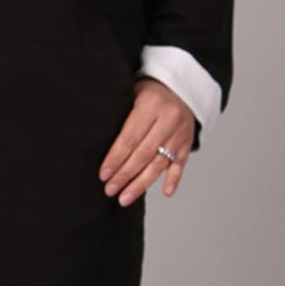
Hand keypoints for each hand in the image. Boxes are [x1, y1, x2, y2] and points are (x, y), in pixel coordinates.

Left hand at [98, 75, 194, 203]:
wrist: (181, 87)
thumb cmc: (149, 93)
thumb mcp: (132, 94)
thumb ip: (121, 116)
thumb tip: (97, 143)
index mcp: (150, 105)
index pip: (129, 138)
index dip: (115, 159)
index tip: (103, 175)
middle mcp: (168, 120)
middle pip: (143, 154)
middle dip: (125, 175)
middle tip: (110, 190)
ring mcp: (180, 133)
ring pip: (160, 163)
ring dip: (141, 184)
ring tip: (125, 198)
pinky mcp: (187, 143)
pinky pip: (181, 164)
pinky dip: (174, 179)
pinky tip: (165, 192)